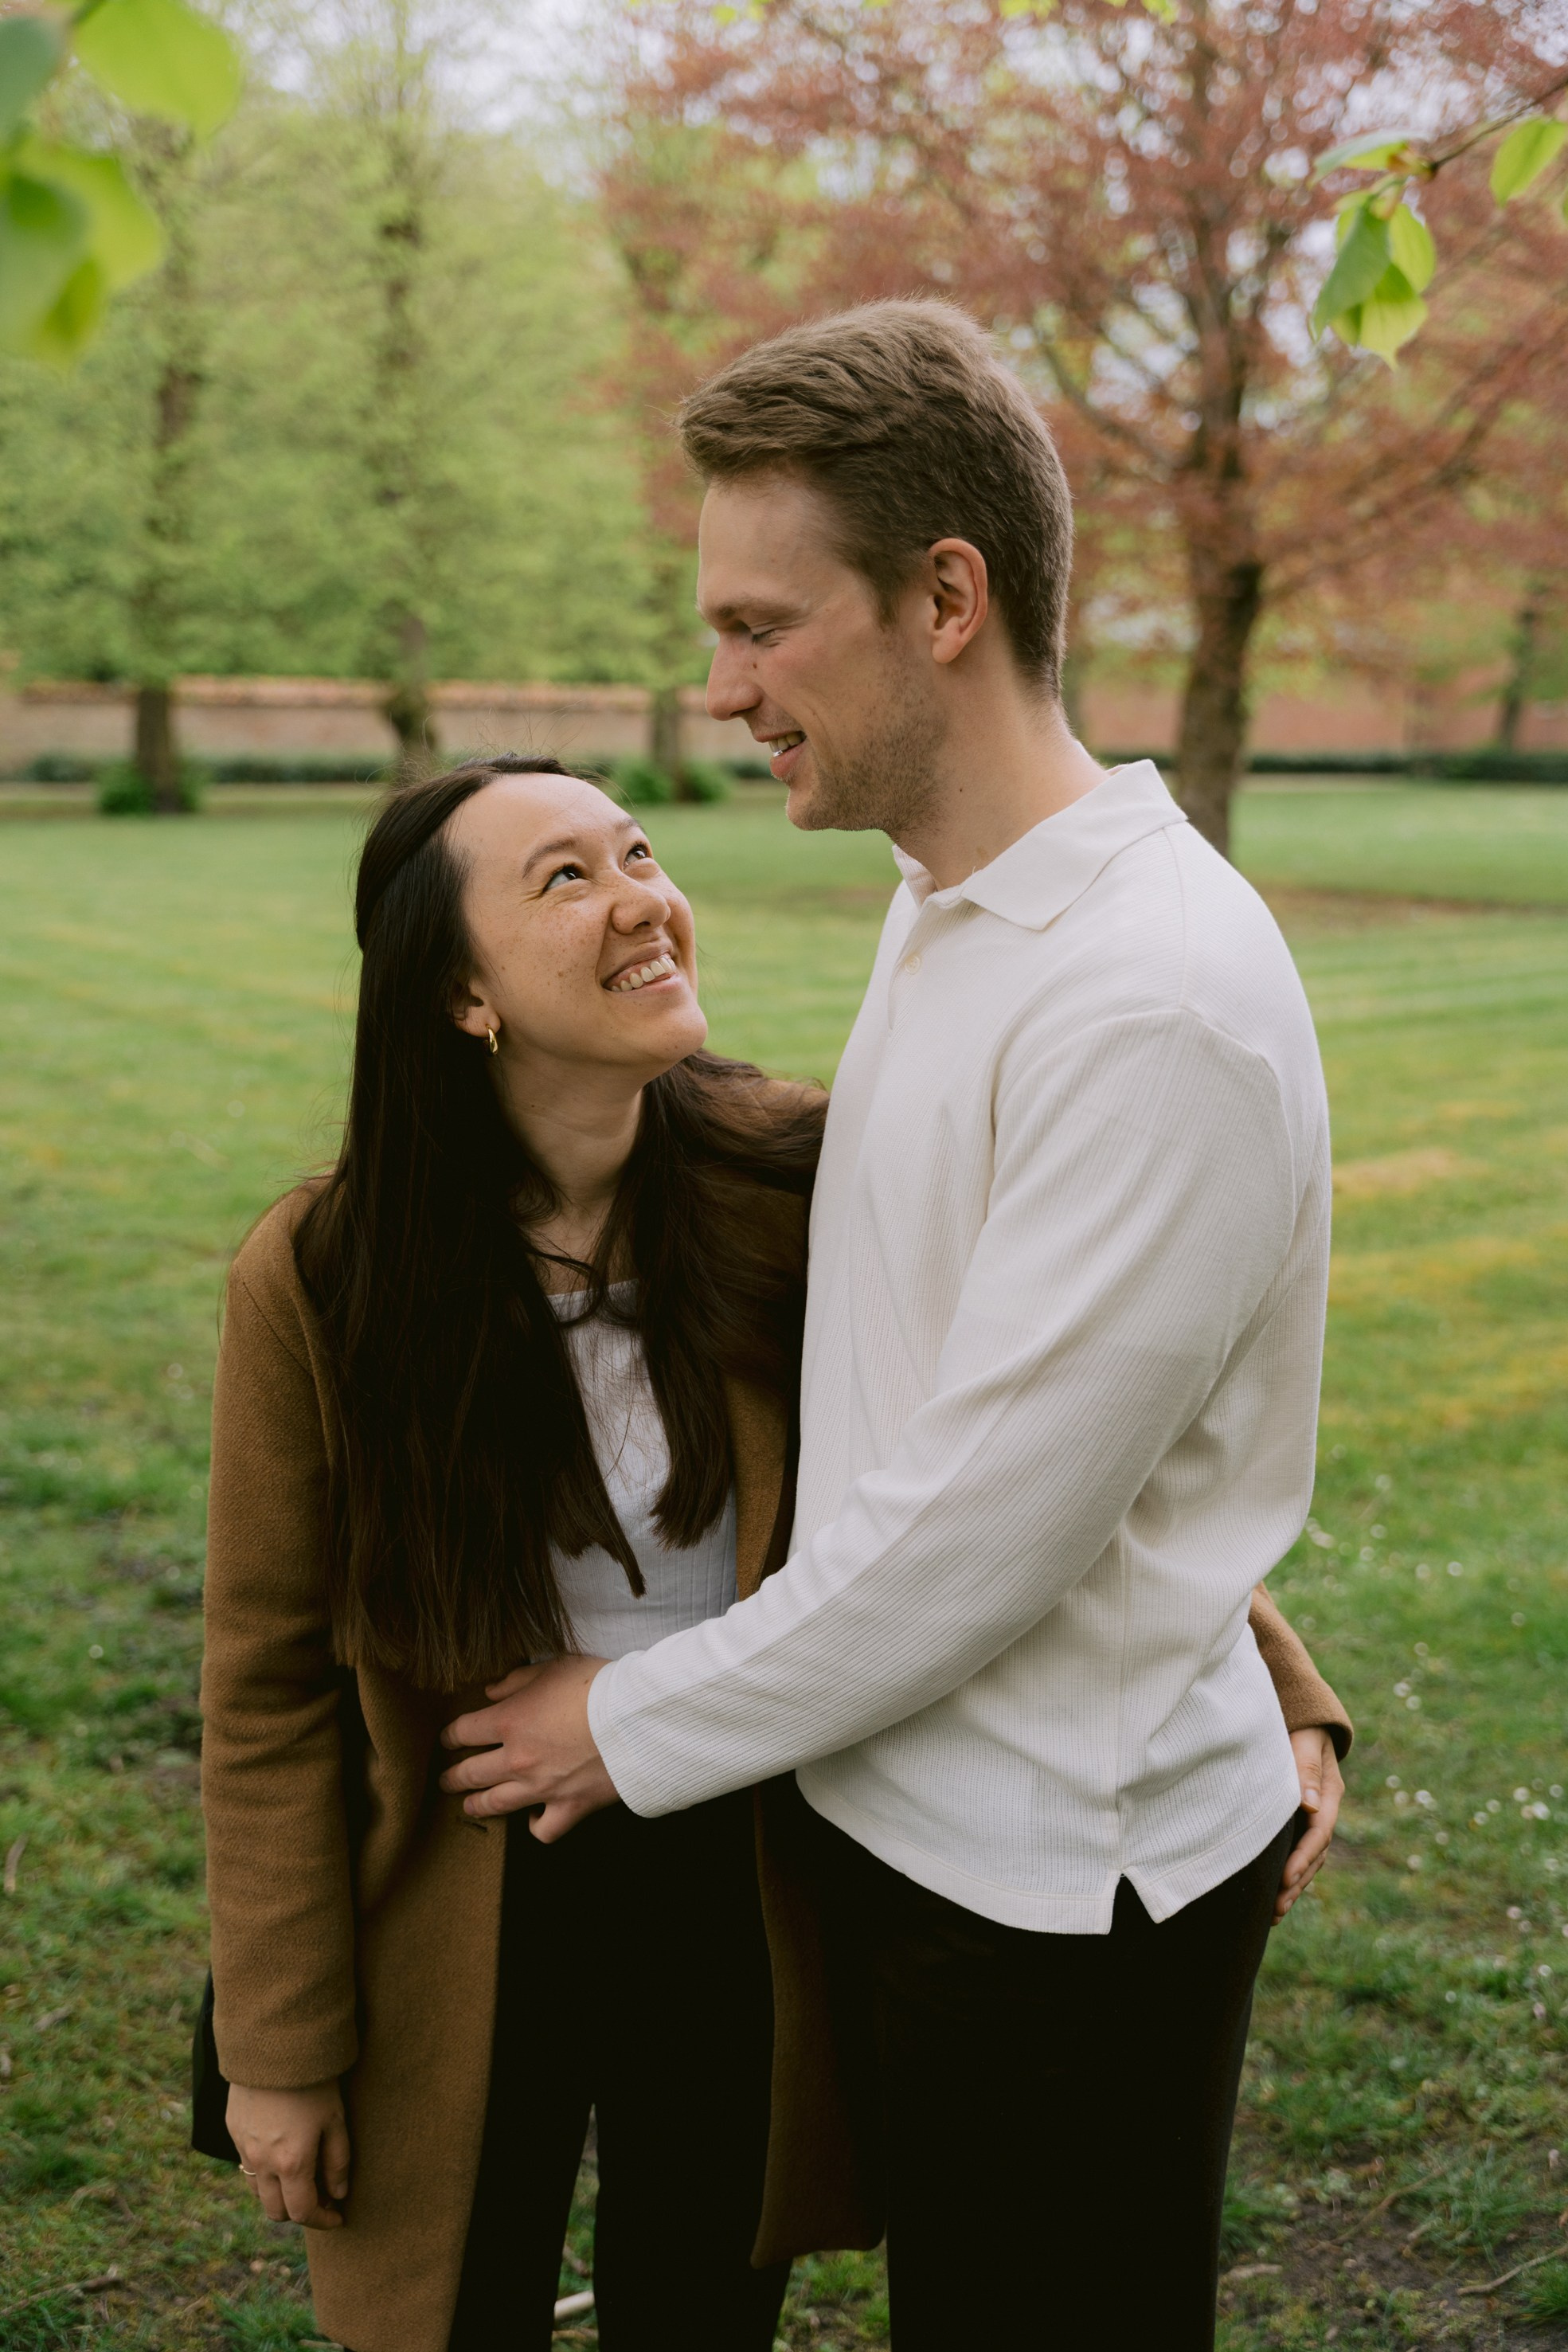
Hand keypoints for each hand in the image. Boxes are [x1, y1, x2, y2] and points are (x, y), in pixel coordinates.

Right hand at [226, 2080, 348, 2228]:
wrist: (274, 2043)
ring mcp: (242, 2147)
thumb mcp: (335, 2120)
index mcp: (291, 2163)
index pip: (302, 2212)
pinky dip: (263, 2171)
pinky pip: (246, 2164)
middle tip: (320, 2196)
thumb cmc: (313, 2081)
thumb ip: (338, 2162)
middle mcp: (262, 2162)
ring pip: (257, 2191)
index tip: (338, 2216)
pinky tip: (280, 2152)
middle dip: (298, 2211)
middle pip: (275, 2211)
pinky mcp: (232, 2130)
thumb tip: (339, 2193)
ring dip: (278, 2194)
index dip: (322, 2220)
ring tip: (299, 2176)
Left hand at [440, 1656, 616, 1840]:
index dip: (450, 1735)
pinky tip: (532, 1819)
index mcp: (509, 1720)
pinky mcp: (568, 1807)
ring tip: (468, 1806)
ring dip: (476, 1805)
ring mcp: (541, 1788)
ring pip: (496, 1804)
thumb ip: (517, 1680)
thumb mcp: (554, 1666)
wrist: (636, 1718)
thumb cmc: (598, 1685)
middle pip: (470, 1773)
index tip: (447, 1739)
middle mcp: (517, 1759)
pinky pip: (542, 1829)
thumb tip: (490, 1691)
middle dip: (453, 1776)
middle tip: (446, 1779)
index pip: (464, 1731)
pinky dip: (534, 1826)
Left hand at [1275, 1725, 1343, 1921]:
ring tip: (1275, 1911)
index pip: (1319, 1832)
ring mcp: (1313, 1814)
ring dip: (1294, 1884)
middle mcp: (1324, 1807)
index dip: (1303, 1857)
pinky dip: (1288, 1871)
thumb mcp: (1305, 1740)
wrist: (1301, 1714)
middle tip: (1277, 1907)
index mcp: (1329, 1792)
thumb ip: (1306, 1769)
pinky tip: (1274, 1891)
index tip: (1285, 1878)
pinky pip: (1298, 1849)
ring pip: (1308, 1857)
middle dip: (1297, 1881)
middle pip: (1315, 1853)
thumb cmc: (1299, 1724)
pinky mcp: (1299, 1817)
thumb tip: (1308, 1805)